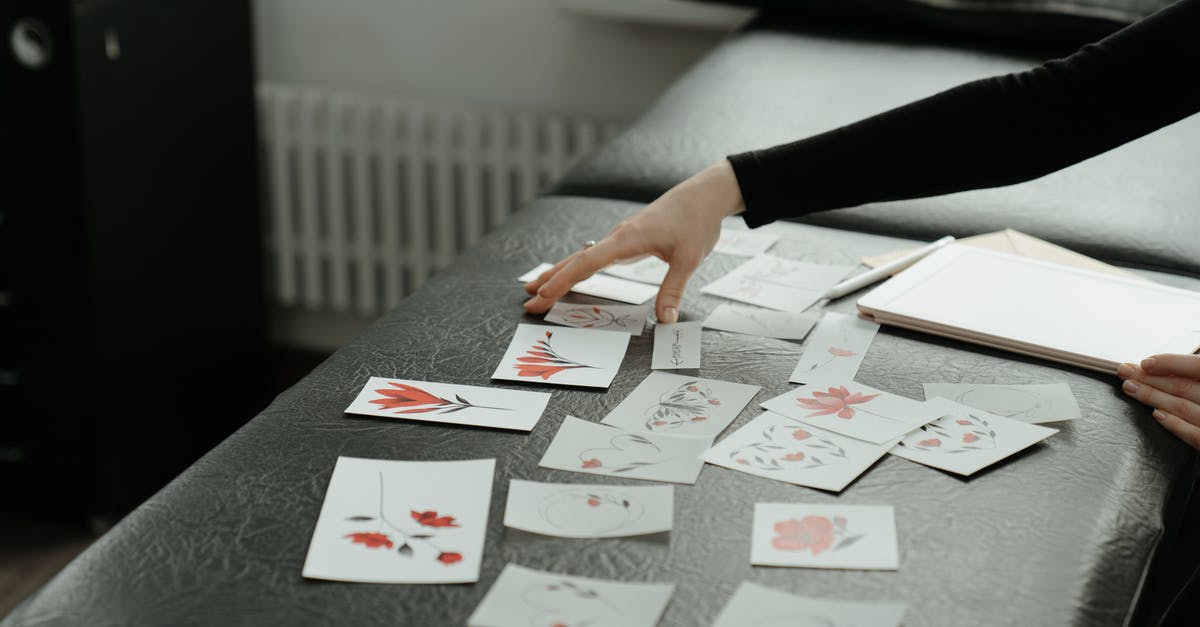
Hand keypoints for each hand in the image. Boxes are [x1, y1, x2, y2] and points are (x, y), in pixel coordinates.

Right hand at [523, 160, 745, 321]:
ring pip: (581, 258)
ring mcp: (620, 238)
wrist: (704, 194)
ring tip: (536, 289)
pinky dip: (576, 268)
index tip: (542, 295)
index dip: (562, 281)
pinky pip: (594, 256)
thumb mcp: (690, 258)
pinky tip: (570, 275)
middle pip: (575, 261)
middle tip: (528, 301)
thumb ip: (673, 289)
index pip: (586, 263)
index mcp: (626, 239)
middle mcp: (617, 237)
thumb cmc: (696, 221)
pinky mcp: (627, 239)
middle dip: (550, 281)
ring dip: (558, 274)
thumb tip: (665, 319)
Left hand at [1118, 354, 1199, 448]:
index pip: (1198, 366)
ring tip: (1131, 388)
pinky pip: (1195, 434)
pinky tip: (1156, 414)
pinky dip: (1174, 423)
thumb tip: (1175, 365)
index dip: (1171, 363)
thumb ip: (1198, 373)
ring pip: (1183, 407)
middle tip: (1126, 372)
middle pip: (1184, 387)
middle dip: (1150, 378)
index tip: (1145, 362)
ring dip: (1153, 397)